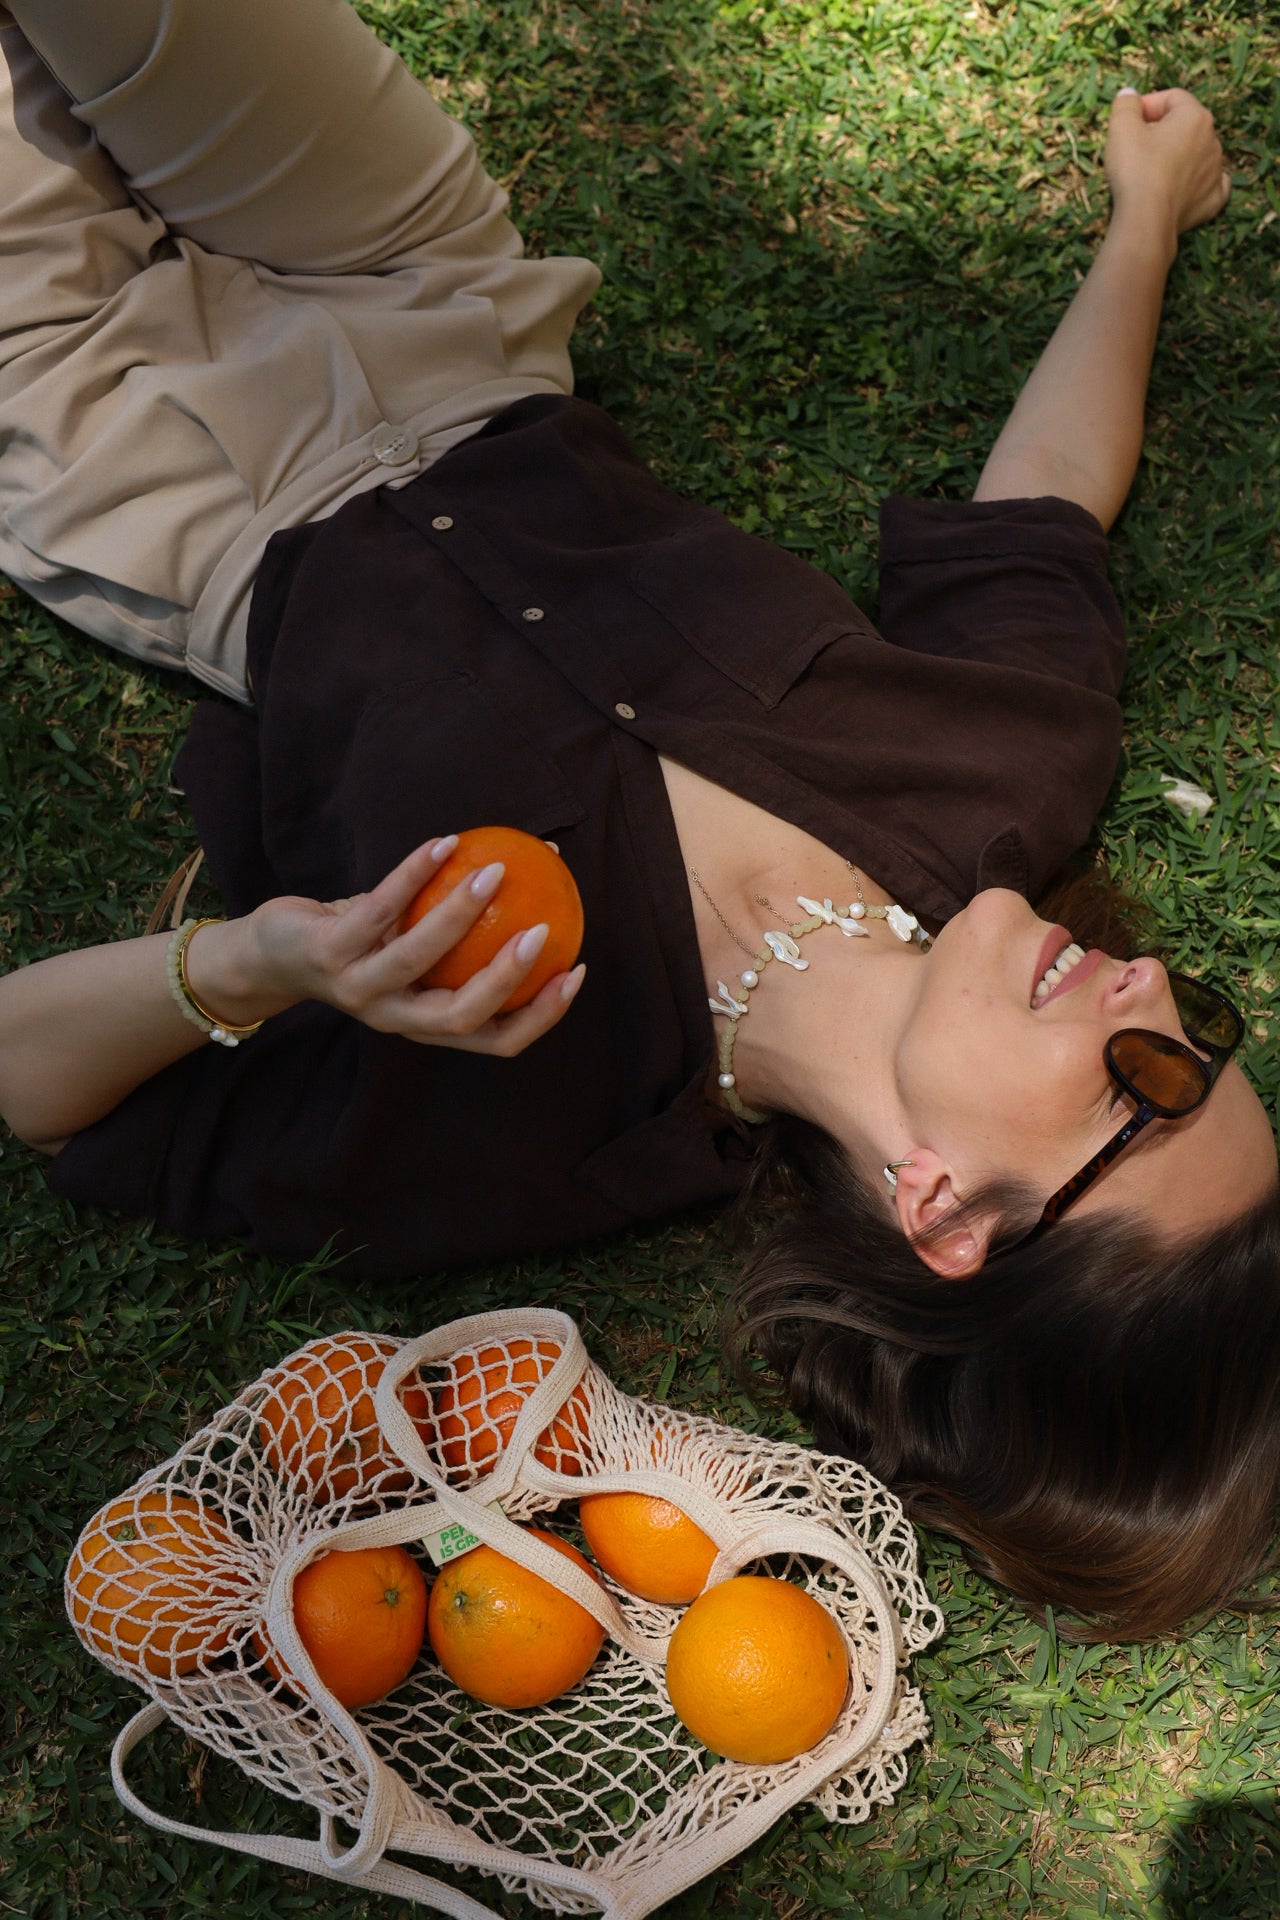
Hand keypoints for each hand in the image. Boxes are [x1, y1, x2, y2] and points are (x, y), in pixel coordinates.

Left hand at [236, 837, 585, 1056]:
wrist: (273, 954)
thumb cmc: (363, 942)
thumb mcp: (418, 937)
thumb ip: (473, 918)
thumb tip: (544, 862)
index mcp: (427, 1023)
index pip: (496, 1039)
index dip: (542, 1015)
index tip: (575, 971)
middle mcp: (396, 1017)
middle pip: (463, 1018)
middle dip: (508, 979)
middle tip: (542, 931)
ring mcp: (359, 989)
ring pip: (418, 960)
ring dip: (461, 915)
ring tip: (495, 871)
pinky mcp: (329, 952)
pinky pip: (381, 906)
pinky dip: (415, 871)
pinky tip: (445, 841)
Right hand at [1105, 88, 1229, 249]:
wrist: (1146, 220)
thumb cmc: (1135, 168)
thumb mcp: (1121, 127)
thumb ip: (1125, 104)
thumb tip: (1128, 95)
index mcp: (1196, 116)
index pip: (1172, 98)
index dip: (1147, 105)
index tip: (1127, 120)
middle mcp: (1213, 140)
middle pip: (1185, 126)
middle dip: (1161, 131)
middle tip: (1134, 147)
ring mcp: (1215, 172)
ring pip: (1196, 154)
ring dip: (1177, 156)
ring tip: (1151, 170)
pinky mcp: (1213, 200)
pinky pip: (1209, 184)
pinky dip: (1197, 183)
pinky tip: (1185, 186)